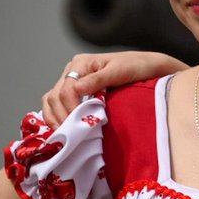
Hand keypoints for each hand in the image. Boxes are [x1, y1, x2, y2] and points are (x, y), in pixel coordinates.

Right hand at [42, 51, 186, 126]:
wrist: (147, 67)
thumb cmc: (136, 67)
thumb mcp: (119, 72)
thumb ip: (98, 80)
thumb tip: (76, 89)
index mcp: (81, 63)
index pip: (66, 89)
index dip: (70, 109)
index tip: (80, 125)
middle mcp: (72, 70)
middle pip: (55, 96)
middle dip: (61, 116)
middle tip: (71, 135)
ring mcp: (72, 81)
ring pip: (52, 100)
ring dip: (55, 118)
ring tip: (64, 135)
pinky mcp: (75, 91)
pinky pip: (58, 104)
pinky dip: (57, 116)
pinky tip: (64, 128)